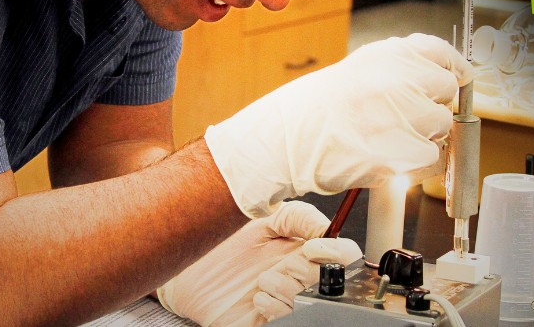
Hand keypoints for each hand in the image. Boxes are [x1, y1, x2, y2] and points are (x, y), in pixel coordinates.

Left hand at [157, 201, 361, 325]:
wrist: (188, 271)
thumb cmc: (223, 243)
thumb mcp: (260, 220)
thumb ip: (296, 217)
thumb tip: (326, 227)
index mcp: (305, 252)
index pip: (345, 256)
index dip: (338, 253)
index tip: (312, 248)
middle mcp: (302, 279)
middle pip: (331, 281)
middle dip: (304, 273)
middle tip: (278, 266)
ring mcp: (288, 303)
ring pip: (311, 304)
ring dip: (286, 291)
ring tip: (262, 281)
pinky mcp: (270, 321)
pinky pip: (288, 318)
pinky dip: (275, 308)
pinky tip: (257, 299)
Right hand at [205, 34, 472, 216]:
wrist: (283, 141)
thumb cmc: (317, 109)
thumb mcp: (359, 69)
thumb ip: (400, 68)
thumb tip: (444, 77)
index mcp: (388, 54)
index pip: (443, 55)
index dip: (452, 72)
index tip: (455, 83)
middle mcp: (398, 78)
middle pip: (446, 93)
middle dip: (432, 108)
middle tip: (404, 121)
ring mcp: (399, 116)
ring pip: (442, 129)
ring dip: (425, 138)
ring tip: (390, 141)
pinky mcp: (398, 154)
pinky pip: (433, 160)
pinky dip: (419, 165)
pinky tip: (392, 159)